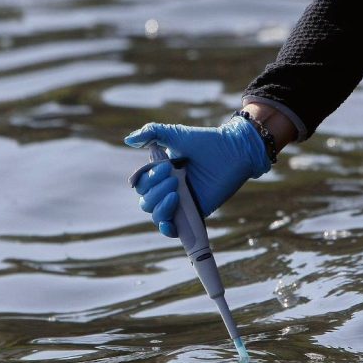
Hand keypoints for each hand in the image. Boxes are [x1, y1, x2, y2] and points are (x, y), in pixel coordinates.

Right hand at [124, 116, 271, 236]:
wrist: (233, 151)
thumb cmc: (206, 141)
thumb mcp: (175, 134)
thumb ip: (152, 133)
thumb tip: (129, 139)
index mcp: (161, 173)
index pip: (141, 184)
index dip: (147, 179)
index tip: (165, 166)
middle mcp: (168, 189)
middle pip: (146, 201)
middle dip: (156, 190)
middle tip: (174, 177)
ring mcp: (181, 203)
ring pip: (156, 215)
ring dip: (160, 207)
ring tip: (175, 194)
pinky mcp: (195, 213)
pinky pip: (175, 229)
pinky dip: (168, 229)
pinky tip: (170, 223)